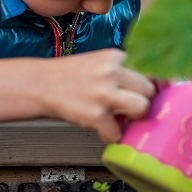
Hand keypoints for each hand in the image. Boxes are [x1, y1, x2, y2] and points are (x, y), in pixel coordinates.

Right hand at [39, 49, 155, 142]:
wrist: (40, 84)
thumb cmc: (70, 76)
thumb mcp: (99, 64)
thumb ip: (121, 73)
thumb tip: (151, 88)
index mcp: (114, 57)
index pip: (149, 71)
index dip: (150, 86)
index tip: (152, 94)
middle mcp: (111, 72)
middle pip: (149, 90)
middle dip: (142, 102)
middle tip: (131, 108)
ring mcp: (104, 93)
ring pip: (141, 109)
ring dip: (133, 118)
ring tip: (120, 118)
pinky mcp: (95, 114)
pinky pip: (117, 132)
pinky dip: (110, 134)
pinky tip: (101, 127)